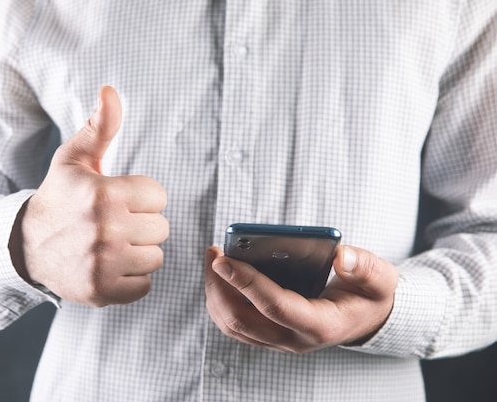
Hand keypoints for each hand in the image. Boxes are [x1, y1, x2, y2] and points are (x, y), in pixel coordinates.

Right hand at [11, 86, 168, 306]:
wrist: (26, 245)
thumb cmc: (58, 198)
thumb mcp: (74, 159)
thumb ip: (100, 127)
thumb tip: (110, 90)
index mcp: (103, 193)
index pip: (158, 195)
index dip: (142, 197)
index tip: (120, 199)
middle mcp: (104, 229)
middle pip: (161, 228)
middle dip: (142, 225)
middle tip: (114, 224)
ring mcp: (102, 264)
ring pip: (156, 258)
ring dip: (139, 253)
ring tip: (112, 245)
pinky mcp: (101, 291)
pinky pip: (144, 286)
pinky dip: (131, 280)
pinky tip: (109, 266)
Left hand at [204, 245, 397, 352]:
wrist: (365, 319)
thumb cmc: (369, 295)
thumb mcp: (380, 279)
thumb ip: (364, 268)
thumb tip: (341, 256)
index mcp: (320, 325)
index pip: (275, 306)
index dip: (246, 282)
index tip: (223, 259)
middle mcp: (294, 339)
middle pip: (242, 319)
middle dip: (219, 286)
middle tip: (213, 252)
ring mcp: (278, 341)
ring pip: (232, 324)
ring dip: (215, 292)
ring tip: (213, 258)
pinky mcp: (268, 335)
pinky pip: (234, 324)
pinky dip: (220, 300)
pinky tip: (220, 275)